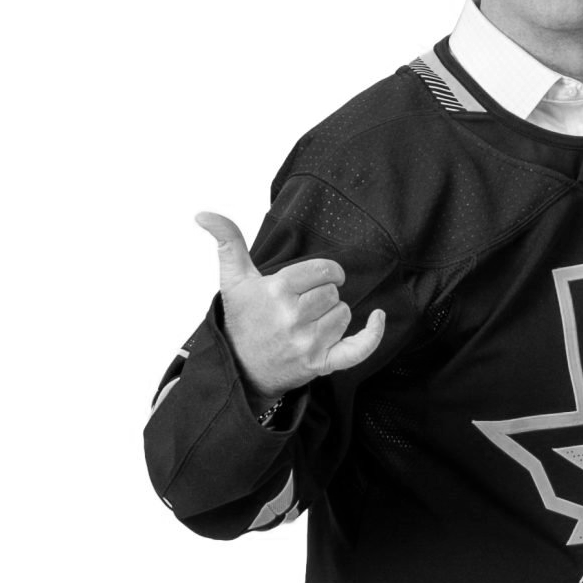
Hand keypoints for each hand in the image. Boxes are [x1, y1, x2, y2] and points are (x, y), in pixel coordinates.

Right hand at [194, 211, 386, 401]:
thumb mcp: (233, 279)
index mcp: (277, 291)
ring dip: (334, 316)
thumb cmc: (243, 321)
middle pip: (334, 293)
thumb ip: (227, 241)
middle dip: (324, 296)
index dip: (326, 272)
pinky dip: (372, 334)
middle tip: (303, 306)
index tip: (318, 278)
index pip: (324, 270)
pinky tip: (378, 317)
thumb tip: (203, 214)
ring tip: (310, 323)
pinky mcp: (320, 364)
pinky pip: (358, 348)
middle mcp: (293, 318)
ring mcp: (307, 343)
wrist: (241, 369)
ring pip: (344, 315)